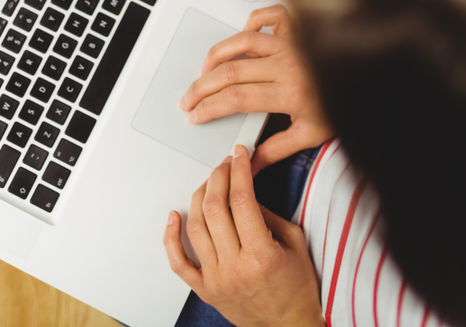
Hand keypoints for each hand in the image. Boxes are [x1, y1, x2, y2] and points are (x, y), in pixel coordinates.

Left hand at [163, 144, 324, 326]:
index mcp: (261, 255)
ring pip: (195, 228)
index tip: (239, 156)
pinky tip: (173, 216)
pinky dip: (171, 237)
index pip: (242, 201)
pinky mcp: (204, 290)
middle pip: (215, 209)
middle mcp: (235, 267)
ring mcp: (216, 279)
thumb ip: (270, 216)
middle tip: (225, 165)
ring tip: (208, 184)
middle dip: (219, 178)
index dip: (239, 172)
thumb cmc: (295, 289)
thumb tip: (245, 193)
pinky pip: (178, 262)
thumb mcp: (295, 245)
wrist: (288, 326)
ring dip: (199, 197)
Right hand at [179, 5, 332, 171]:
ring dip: (217, 55)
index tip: (195, 114)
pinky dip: (252, 21)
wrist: (375, 83)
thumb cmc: (346, 106)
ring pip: (243, 41)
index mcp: (291, 94)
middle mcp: (289, 65)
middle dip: (202, 86)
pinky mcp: (299, 28)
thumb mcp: (312, 135)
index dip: (209, 107)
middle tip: (188, 97)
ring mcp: (293, 43)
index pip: (237, 99)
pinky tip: (242, 35)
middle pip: (231, 72)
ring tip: (204, 70)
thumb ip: (276, 150)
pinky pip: (269, 17)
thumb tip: (248, 163)